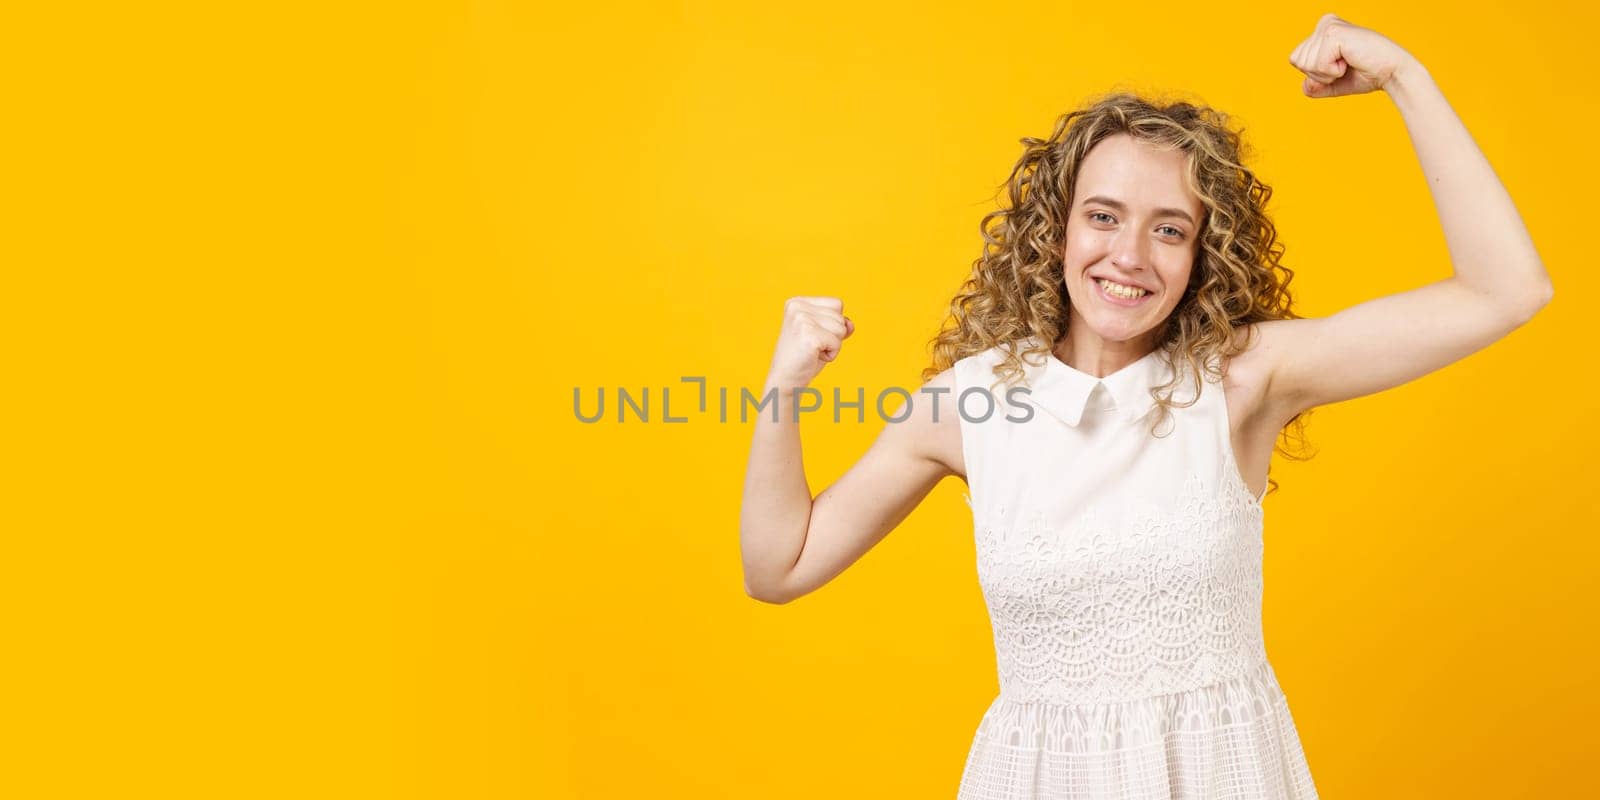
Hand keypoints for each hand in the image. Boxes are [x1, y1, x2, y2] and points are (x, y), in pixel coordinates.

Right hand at [765, 296, 854, 390]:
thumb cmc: (804, 359)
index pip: (836, 304)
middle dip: (833, 336)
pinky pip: (837, 343)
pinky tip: (813, 357)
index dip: (832, 324)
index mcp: (797, 302)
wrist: (785, 381)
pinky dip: (831, 355)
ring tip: (812, 352)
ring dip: (832, 345)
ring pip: (841, 328)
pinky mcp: (809, 334)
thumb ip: (838, 325)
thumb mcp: (823, 336)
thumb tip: (850, 324)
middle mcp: (797, 307)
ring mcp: (801, 319)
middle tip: (811, 347)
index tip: (812, 336)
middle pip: (840, 316)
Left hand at [1288, 13, 1418, 97]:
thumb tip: (1304, 86)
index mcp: (1322, 30)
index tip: (1340, 66)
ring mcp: (1329, 26)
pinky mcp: (1334, 34)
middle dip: (1319, 74)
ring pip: (1305, 64)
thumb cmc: (1366, 74)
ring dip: (1327, 73)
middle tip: (1345, 66)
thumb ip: (1314, 86)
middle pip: (1297, 61)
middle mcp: (1325, 23)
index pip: (1296, 60)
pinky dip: (1333, 71)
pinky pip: (1318, 65)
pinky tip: (1350, 61)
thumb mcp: (1333, 83)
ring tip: (1348, 62)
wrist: (1391, 72)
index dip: (1315, 73)